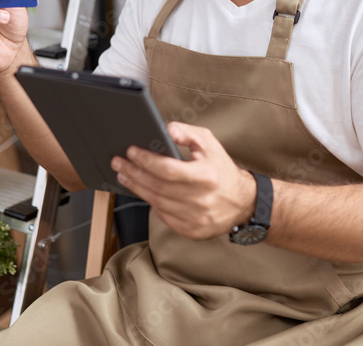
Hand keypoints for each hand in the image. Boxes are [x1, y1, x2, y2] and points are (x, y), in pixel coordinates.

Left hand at [111, 122, 256, 239]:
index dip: (146, 160)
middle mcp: (201, 199)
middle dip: (134, 173)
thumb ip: (187, 133)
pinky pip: (163, 216)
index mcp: (206, 176)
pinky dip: (151, 203)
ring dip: (137, 188)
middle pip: (157, 186)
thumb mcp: (210, 144)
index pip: (167, 169)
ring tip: (125, 176)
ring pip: (157, 202)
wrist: (243, 203)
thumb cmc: (222, 170)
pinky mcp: (191, 231)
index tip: (131, 151)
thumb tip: (166, 130)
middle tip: (119, 163)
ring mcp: (195, 218)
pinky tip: (143, 191)